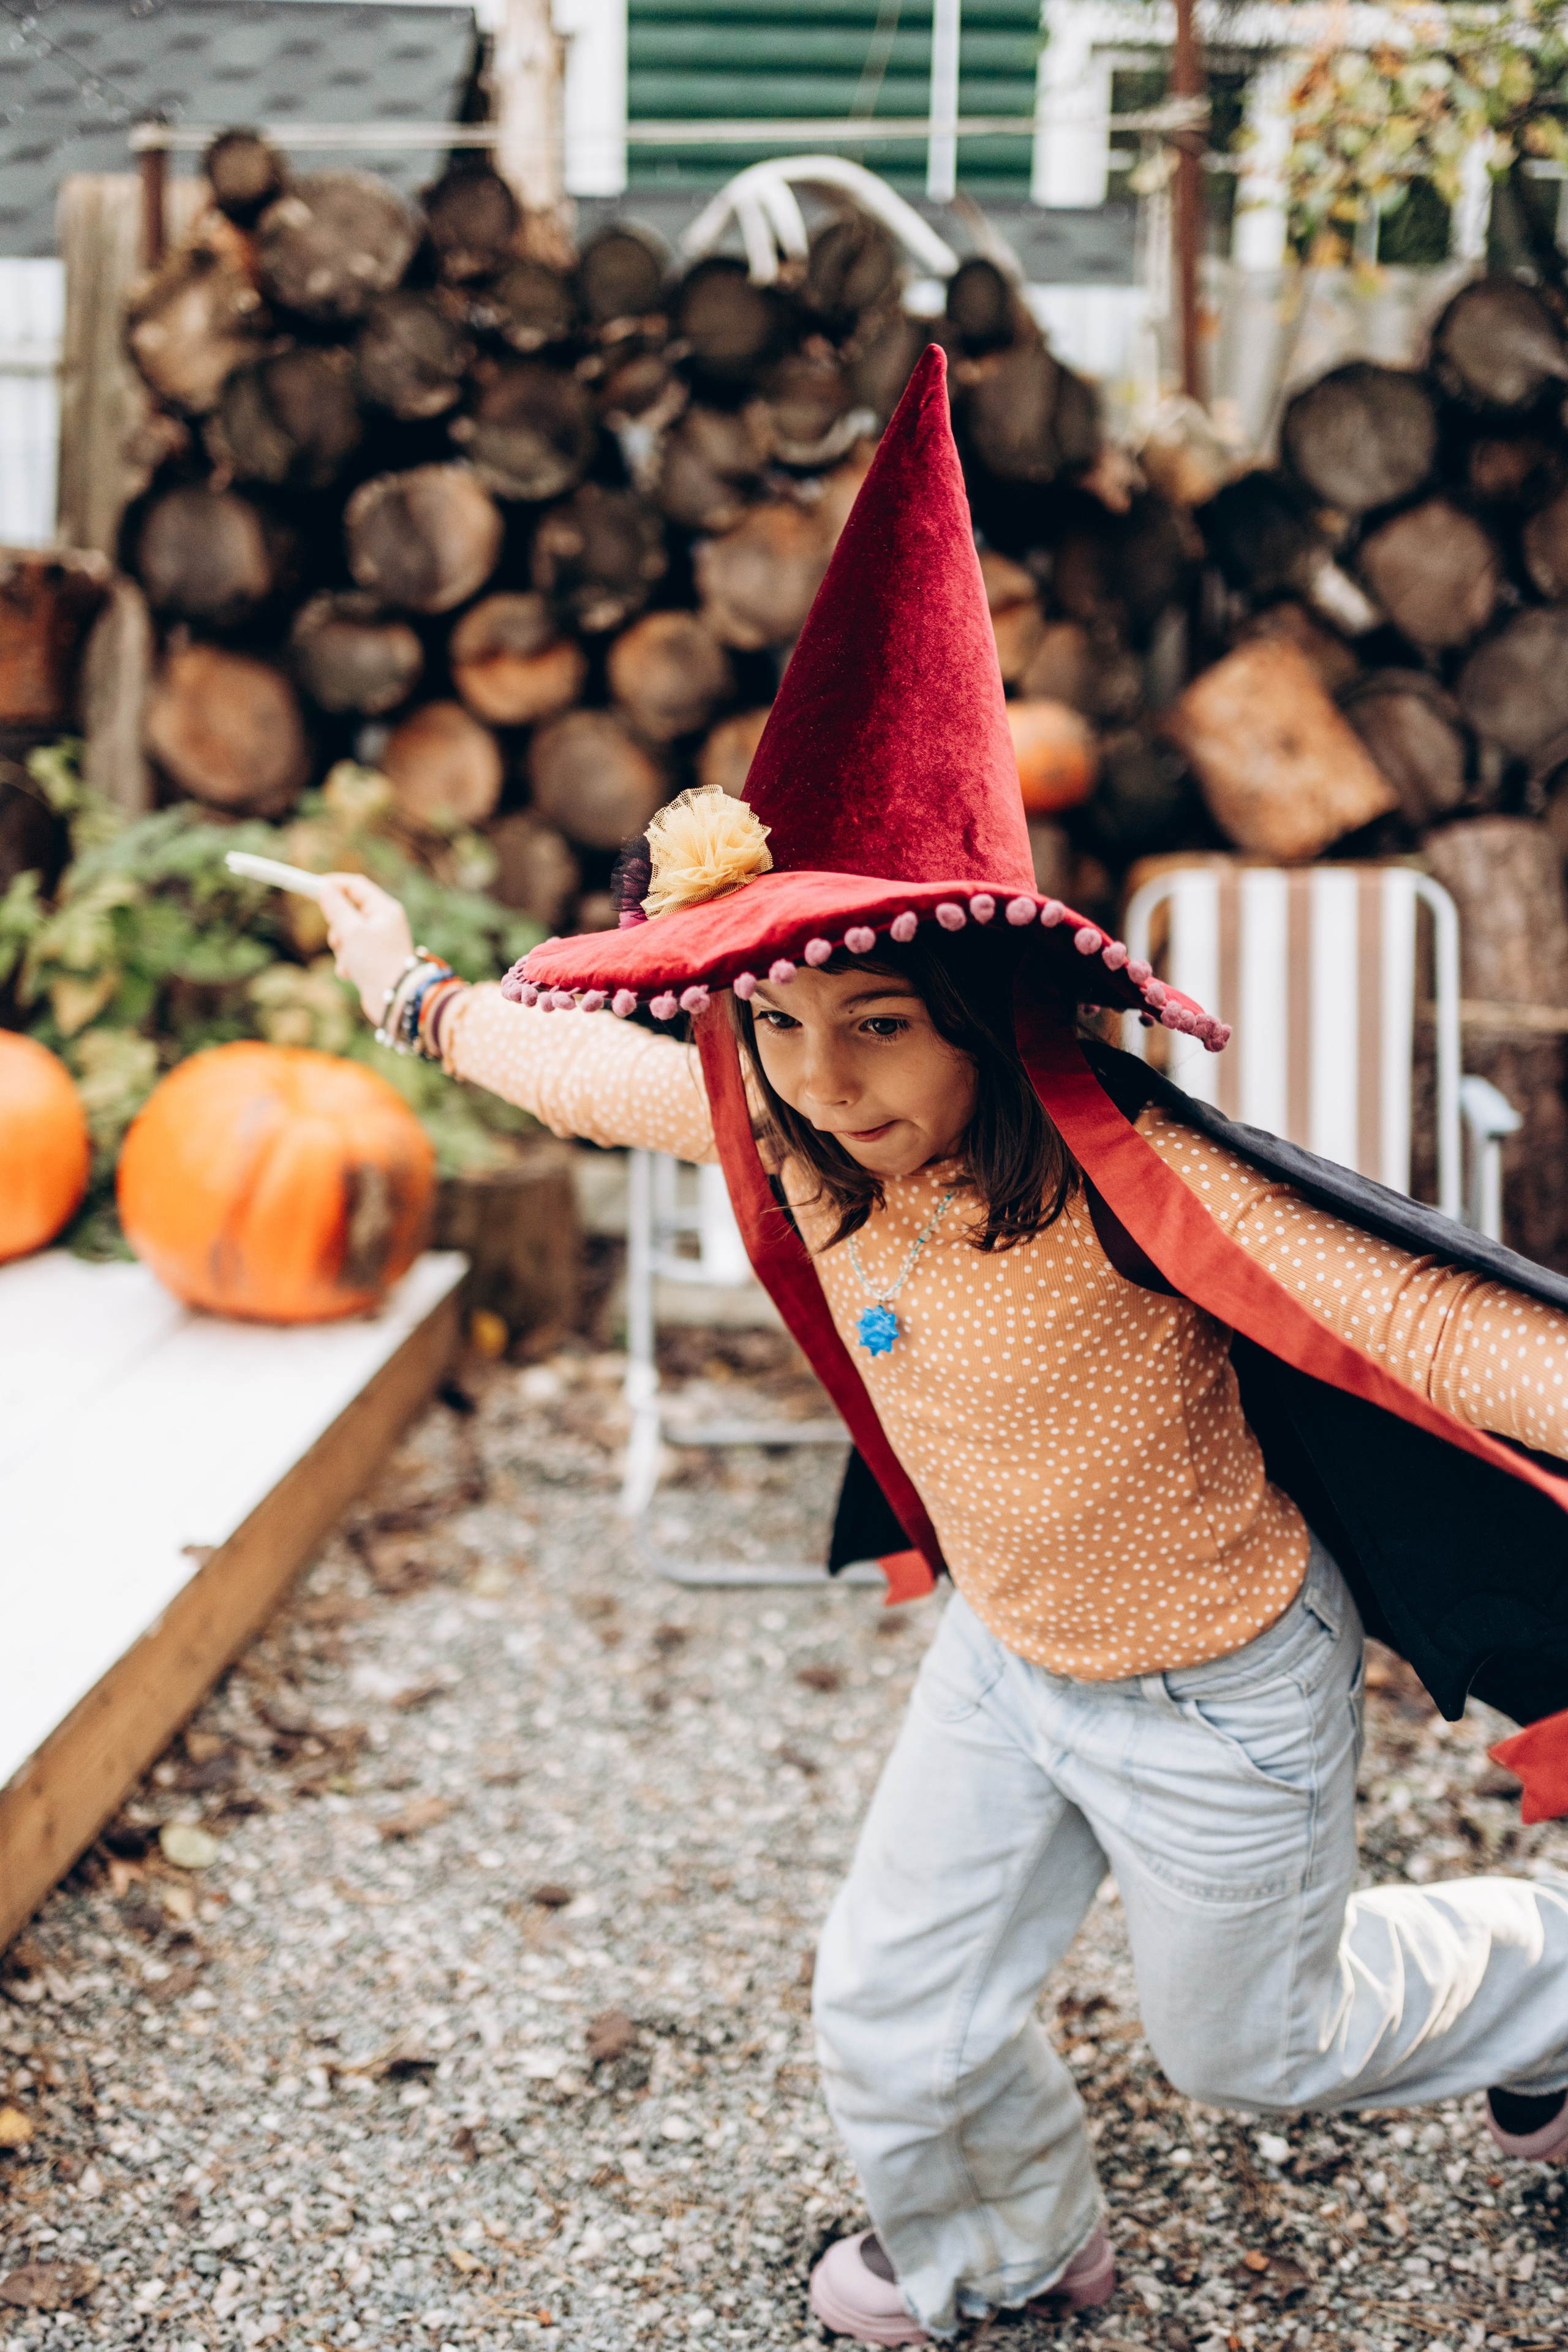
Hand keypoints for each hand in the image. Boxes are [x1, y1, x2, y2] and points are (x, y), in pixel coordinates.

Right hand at [318, 873, 414, 1023]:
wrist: (394, 1000)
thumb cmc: (376, 962)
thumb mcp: (352, 931)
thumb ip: (336, 908)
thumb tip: (325, 888)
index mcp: (384, 909)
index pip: (355, 886)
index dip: (333, 884)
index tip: (309, 887)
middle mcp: (383, 922)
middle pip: (347, 911)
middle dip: (337, 927)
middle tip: (340, 939)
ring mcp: (377, 941)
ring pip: (345, 934)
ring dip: (341, 949)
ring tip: (351, 961)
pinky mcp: (372, 959)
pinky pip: (349, 953)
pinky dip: (346, 962)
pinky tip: (353, 974)